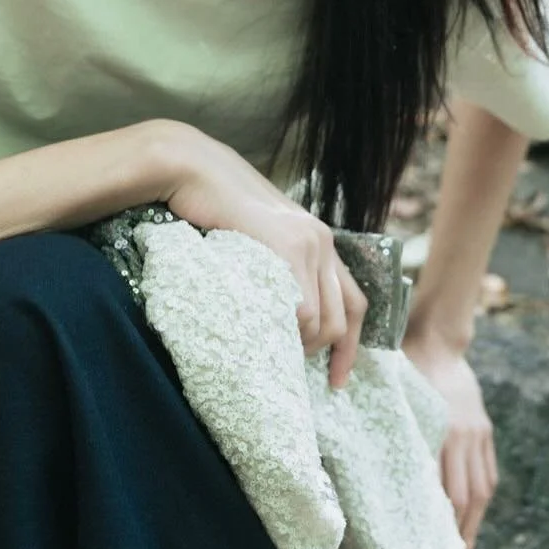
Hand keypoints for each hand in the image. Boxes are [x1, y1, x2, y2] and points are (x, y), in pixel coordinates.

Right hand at [160, 123, 367, 388]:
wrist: (194, 170)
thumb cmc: (214, 207)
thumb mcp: (257, 241)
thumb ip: (275, 268)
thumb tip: (276, 316)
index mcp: (320, 241)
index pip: (354, 302)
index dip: (351, 346)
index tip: (338, 379)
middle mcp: (322, 241)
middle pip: (342, 318)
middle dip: (327, 355)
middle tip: (297, 374)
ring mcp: (308, 243)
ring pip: (321, 320)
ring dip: (300, 345)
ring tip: (272, 352)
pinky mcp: (287, 247)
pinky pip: (300, 307)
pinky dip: (288, 330)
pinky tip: (266, 334)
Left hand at [401, 329, 496, 548]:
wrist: (438, 341)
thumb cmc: (403, 372)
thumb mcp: (395, 403)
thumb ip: (393, 436)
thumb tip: (376, 478)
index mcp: (438, 431)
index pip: (441, 489)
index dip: (438, 522)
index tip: (430, 548)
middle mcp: (462, 436)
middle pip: (466, 496)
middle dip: (459, 532)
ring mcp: (477, 434)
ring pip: (482, 488)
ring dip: (474, 522)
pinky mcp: (484, 430)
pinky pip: (488, 473)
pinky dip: (482, 499)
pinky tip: (473, 518)